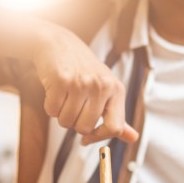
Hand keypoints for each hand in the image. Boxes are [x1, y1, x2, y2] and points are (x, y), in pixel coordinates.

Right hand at [31, 25, 138, 144]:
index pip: (115, 127)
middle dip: (74, 123)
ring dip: (60, 115)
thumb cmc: (83, 70)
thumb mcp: (105, 89)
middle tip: (72, 105)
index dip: (98, 137)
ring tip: (64, 96)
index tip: (86, 139)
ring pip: (66, 122)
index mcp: (116, 90)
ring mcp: (82, 82)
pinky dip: (50, 106)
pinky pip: (52, 111)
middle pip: (85, 128)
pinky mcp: (61, 80)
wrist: (58, 44)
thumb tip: (133, 138)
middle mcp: (102, 86)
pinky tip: (55, 91)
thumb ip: (117, 115)